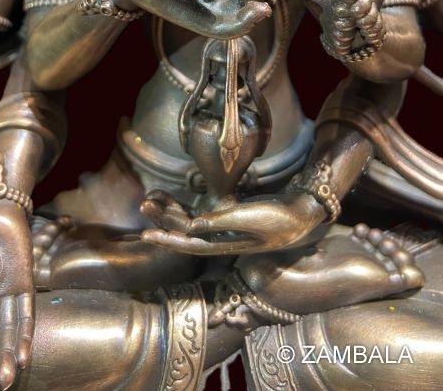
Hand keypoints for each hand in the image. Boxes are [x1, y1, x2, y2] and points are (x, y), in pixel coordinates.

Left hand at [141, 191, 318, 254]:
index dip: (167, 240)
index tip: (146, 235)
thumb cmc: (279, 218)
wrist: (300, 212)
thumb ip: (222, 221)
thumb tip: (192, 225)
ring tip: (152, 199)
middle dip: (165, 220)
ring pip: (191, 221)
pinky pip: (201, 211)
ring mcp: (224, 227)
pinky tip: (174, 198)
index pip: (190, 245)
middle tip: (144, 206)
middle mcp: (221, 238)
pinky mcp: (229, 214)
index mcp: (226, 244)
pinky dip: (187, 205)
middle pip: (186, 232)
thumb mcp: (251, 218)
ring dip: (172, 211)